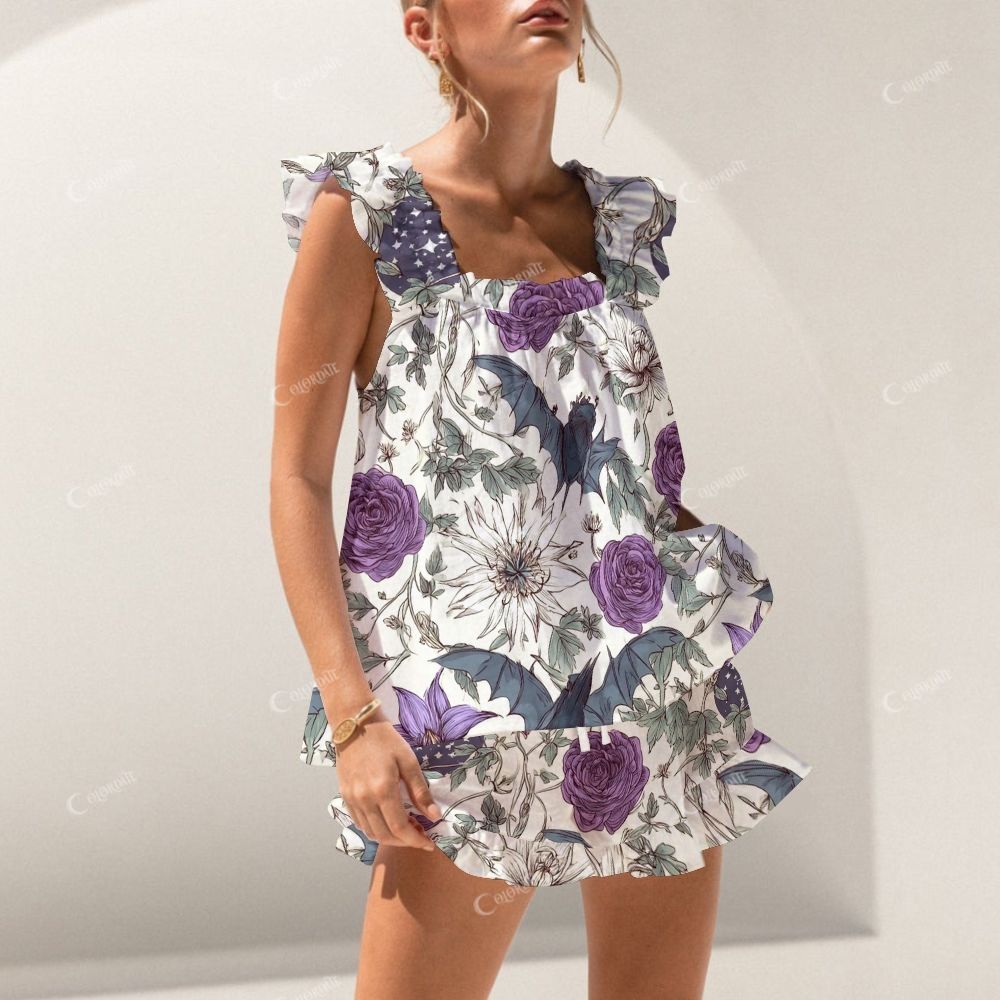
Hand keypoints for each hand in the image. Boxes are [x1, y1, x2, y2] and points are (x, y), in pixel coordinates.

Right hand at [336, 713, 443, 851]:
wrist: (355, 725)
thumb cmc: (385, 740)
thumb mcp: (409, 762)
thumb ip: (420, 792)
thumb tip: (434, 816)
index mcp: (382, 790)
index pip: (399, 828)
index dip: (415, 840)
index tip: (429, 843)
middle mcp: (364, 799)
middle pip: (384, 835)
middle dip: (404, 841)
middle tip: (420, 835)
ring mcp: (352, 800)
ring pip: (370, 832)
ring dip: (390, 837)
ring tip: (407, 828)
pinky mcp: (345, 797)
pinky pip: (360, 823)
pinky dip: (375, 829)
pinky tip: (388, 821)